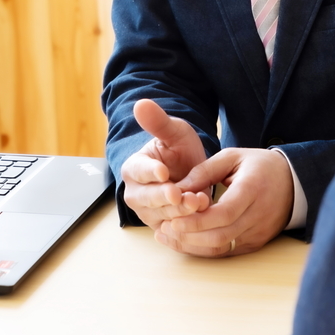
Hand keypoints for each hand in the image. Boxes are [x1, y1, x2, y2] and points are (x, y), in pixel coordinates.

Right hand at [120, 99, 212, 229]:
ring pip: (162, 216)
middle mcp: (136, 194)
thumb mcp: (174, 132)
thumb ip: (158, 122)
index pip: (139, 170)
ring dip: (180, 212)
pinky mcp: (163, 227)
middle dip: (166, 197)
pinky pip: (172, 230)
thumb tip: (141, 104)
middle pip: (148, 199)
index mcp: (133, 168)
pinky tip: (201, 218)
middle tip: (183, 194)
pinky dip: (186, 226)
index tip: (163, 172)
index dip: (150, 172)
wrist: (190, 171)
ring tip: (199, 202)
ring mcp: (148, 213)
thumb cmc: (178, 149)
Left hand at [157, 147, 293, 256]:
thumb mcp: (232, 157)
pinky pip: (227, 251)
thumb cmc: (259, 166)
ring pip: (222, 248)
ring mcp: (259, 233)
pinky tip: (185, 241)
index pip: (224, 213)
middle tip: (163, 230)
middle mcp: (258, 215)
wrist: (294, 182)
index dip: (196, 221)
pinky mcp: (256, 243)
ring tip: (167, 236)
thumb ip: (203, 171)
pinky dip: (203, 248)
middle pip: (220, 235)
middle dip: (188, 236)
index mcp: (253, 189)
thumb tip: (177, 189)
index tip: (172, 220)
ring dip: (192, 246)